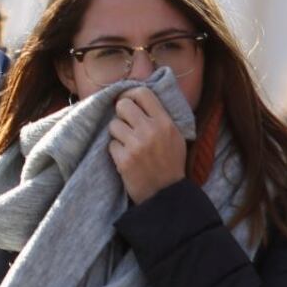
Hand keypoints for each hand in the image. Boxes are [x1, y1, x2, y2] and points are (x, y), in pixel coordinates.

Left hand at [108, 87, 187, 204]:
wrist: (166, 193)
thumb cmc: (170, 163)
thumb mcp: (175, 136)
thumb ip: (160, 117)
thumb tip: (139, 97)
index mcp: (165, 122)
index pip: (142, 93)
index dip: (130, 94)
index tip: (127, 101)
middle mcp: (150, 130)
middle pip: (123, 105)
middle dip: (120, 113)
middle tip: (125, 123)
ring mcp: (136, 145)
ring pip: (113, 125)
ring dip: (117, 134)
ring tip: (128, 143)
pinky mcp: (124, 159)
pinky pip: (111, 145)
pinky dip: (116, 151)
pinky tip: (126, 158)